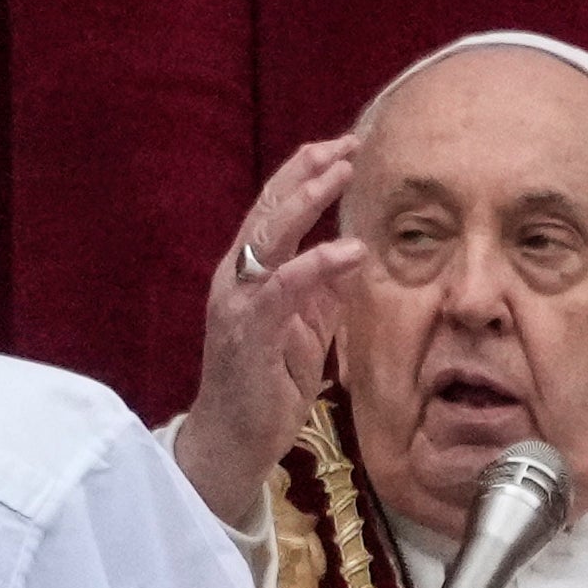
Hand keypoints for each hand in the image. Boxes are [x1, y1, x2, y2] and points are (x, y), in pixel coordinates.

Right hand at [178, 135, 365, 523]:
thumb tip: (353, 253)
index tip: (344, 149)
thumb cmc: (267, 386)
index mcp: (250, 273)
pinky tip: (349, 250)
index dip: (306, 175)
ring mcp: (238, 301)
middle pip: (269, 208)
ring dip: (307, 200)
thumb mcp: (305, 330)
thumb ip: (323, 291)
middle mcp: (237, 277)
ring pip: (269, 235)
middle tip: (347, 146)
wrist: (233, 441)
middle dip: (307, 172)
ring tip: (343, 171)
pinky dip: (317, 264)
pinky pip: (283, 287)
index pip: (275, 210)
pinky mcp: (248, 330)